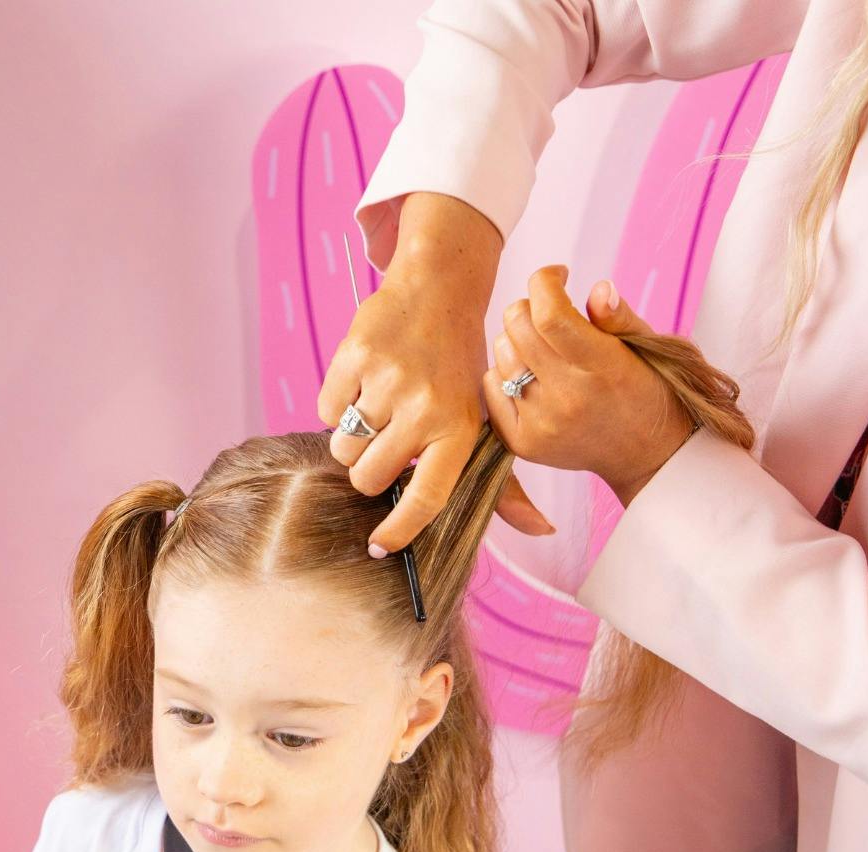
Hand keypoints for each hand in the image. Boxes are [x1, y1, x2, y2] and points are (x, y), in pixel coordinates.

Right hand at [319, 270, 553, 555]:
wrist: (437, 290)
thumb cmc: (459, 368)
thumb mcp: (487, 421)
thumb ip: (506, 482)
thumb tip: (539, 531)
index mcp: (459, 428)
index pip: (425, 497)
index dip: (399, 529)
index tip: (379, 546)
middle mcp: (425, 407)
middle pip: (369, 477)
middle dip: (369, 469)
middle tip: (386, 440)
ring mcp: (388, 381)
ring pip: (344, 448)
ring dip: (353, 439)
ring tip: (377, 409)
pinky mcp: (355, 357)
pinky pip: (328, 411)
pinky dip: (339, 405)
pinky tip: (363, 385)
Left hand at [482, 265, 695, 506]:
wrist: (648, 455)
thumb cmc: (647, 392)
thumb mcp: (647, 348)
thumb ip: (617, 317)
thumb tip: (596, 288)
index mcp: (603, 368)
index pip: (551, 315)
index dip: (545, 282)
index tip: (557, 274)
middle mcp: (568, 398)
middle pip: (517, 328)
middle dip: (530, 306)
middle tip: (549, 312)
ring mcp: (541, 424)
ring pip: (502, 354)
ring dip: (517, 340)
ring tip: (544, 349)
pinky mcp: (522, 443)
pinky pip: (492, 388)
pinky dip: (506, 373)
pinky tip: (532, 376)